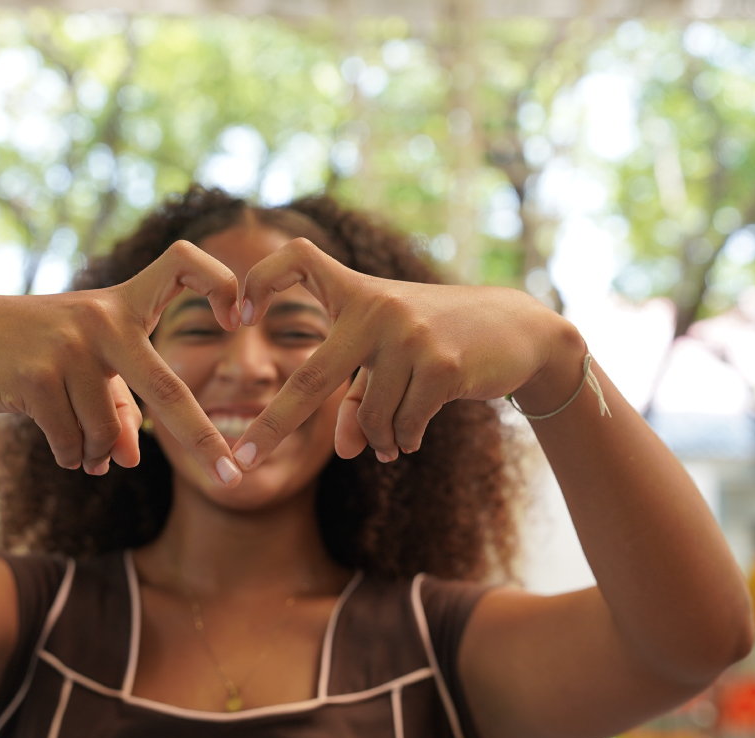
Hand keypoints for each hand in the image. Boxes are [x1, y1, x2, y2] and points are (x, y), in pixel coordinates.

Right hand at [0, 241, 244, 485]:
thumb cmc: (41, 350)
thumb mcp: (88, 368)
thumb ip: (119, 407)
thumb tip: (128, 458)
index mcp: (124, 304)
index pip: (182, 264)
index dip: (220, 283)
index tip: (242, 317)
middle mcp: (102, 318)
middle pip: (164, 387)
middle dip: (201, 438)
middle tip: (230, 479)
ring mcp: (69, 346)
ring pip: (106, 431)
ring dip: (98, 453)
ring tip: (86, 450)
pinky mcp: (37, 377)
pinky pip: (72, 442)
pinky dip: (72, 456)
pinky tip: (64, 448)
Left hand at [231, 239, 576, 468]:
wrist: (518, 331)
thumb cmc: (437, 340)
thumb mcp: (389, 362)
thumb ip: (358, 401)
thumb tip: (350, 450)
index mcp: (356, 291)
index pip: (297, 258)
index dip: (260, 280)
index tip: (237, 316)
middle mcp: (377, 307)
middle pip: (311, 377)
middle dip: (272, 426)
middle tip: (241, 462)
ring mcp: (409, 335)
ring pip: (370, 417)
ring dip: (379, 439)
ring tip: (394, 436)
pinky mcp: (441, 365)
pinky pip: (403, 426)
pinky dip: (403, 441)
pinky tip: (413, 436)